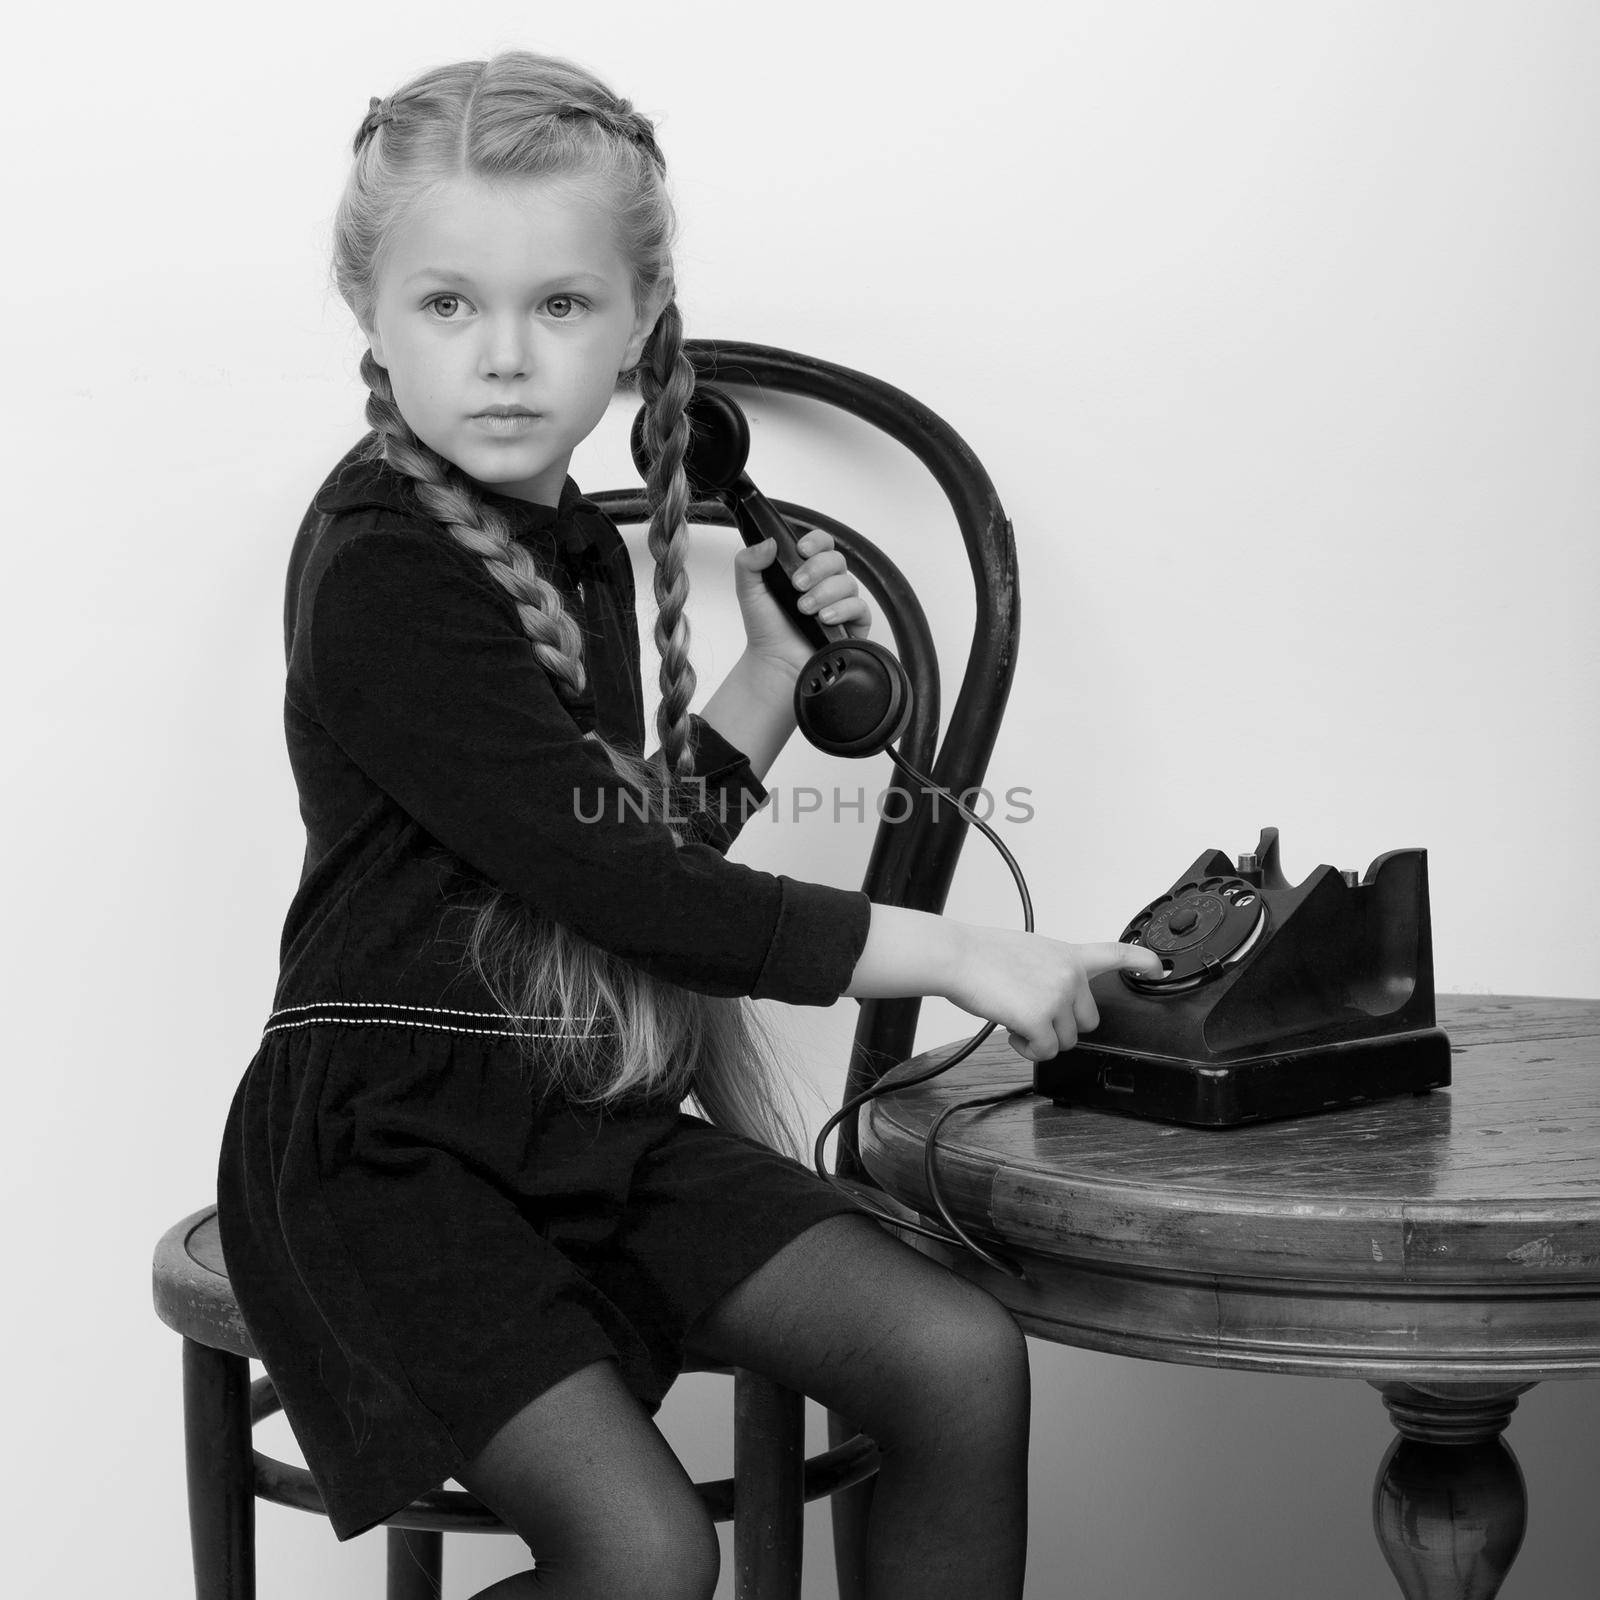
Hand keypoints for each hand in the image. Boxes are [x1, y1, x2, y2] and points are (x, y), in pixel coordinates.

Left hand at [733, 528, 873, 676]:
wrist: (774, 662)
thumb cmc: (766, 629)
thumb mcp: (749, 591)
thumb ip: (749, 562)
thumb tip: (769, 541)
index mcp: (806, 569)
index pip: (821, 543)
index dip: (816, 541)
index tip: (801, 550)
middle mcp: (827, 583)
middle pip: (836, 559)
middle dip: (816, 569)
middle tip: (797, 586)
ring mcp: (842, 602)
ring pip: (848, 582)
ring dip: (824, 593)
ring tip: (804, 609)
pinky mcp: (853, 624)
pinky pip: (860, 607)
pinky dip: (842, 610)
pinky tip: (824, 618)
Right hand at [943, 928, 1164, 1060]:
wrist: (957, 957)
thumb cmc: (982, 955)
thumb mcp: (1029, 951)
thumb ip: (1051, 971)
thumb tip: (1052, 998)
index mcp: (1068, 955)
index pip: (1115, 954)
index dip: (1142, 962)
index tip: (1158, 969)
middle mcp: (1070, 975)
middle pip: (1088, 1021)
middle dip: (1063, 1026)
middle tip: (1033, 1015)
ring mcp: (1058, 996)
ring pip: (1066, 1041)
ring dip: (1042, 1039)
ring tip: (1016, 1018)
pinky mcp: (1041, 1018)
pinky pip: (1046, 1051)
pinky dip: (1028, 1049)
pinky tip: (1012, 1031)